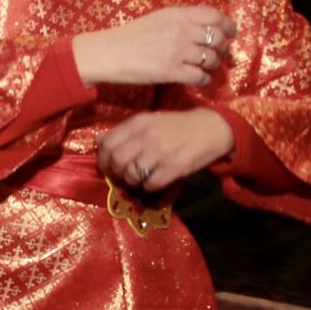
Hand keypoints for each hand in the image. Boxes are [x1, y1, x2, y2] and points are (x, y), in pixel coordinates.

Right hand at [72, 6, 236, 88]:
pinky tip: (199, 80)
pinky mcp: (171, 71)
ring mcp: (177, 51)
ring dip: (213, 65)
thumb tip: (204, 29)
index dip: (228, 25)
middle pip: (217, 39)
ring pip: (211, 59)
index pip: (215, 16)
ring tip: (207, 68)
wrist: (107, 53)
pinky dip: (204, 80)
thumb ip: (180, 20)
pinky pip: (200, 76)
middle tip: (219, 55)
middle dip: (222, 49)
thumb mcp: (156, 19)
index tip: (231, 33)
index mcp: (177, 14)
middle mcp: (181, 30)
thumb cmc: (128, 36)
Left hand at [96, 109, 234, 194]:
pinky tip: (153, 182)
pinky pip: (150, 184)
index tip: (108, 167)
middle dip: (116, 173)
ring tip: (139, 179)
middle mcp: (147, 135)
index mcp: (138, 123)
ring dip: (132, 182)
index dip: (103, 159)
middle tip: (123, 177)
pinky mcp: (175, 167)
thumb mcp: (149, 122)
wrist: (212, 128)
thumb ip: (125, 132)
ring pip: (131, 174)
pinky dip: (148, 187)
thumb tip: (98, 142)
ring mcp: (161, 151)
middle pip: (116, 161)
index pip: (107, 144)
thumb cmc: (177, 127)